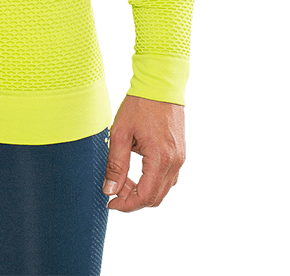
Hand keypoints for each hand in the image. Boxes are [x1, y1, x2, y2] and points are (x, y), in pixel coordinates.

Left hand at [102, 94, 185, 213]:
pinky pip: (167, 177)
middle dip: (133, 200)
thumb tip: (110, 189)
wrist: (161, 83)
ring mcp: (180, 158)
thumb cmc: (140, 104)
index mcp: (160, 159)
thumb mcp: (121, 133)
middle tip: (114, 191)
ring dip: (143, 190)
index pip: (145, 197)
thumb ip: (116, 164)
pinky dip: (151, 181)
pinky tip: (135, 170)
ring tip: (122, 179)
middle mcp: (175, 162)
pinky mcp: (180, 152)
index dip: (126, 205)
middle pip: (156, 198)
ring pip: (162, 189)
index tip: (110, 202)